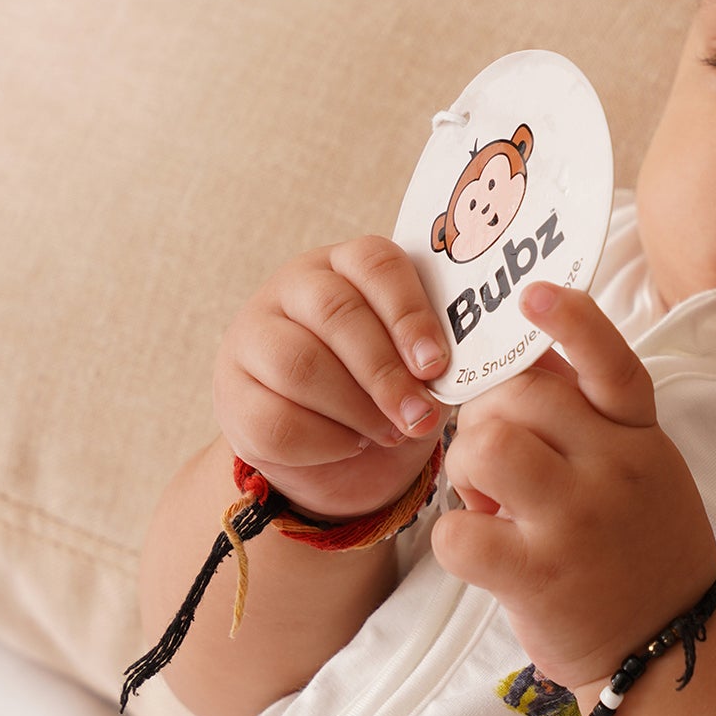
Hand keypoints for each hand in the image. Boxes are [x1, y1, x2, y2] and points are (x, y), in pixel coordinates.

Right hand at [214, 237, 450, 517]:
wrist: (339, 453)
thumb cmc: (391, 395)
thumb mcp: (421, 369)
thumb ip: (441, 356)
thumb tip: (482, 363)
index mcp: (349, 265)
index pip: (375, 263)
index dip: (408, 312)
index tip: (435, 364)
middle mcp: (295, 287)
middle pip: (336, 313)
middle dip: (385, 373)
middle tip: (420, 418)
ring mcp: (254, 335)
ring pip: (299, 365)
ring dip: (356, 409)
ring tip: (390, 433)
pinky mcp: (233, 392)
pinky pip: (275, 418)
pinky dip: (323, 443)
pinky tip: (350, 446)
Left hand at [430, 281, 715, 694]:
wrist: (671, 648)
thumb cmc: (640, 552)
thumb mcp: (644, 471)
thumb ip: (597, 421)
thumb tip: (529, 358)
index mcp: (641, 438)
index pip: (611, 362)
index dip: (571, 322)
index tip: (531, 295)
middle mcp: (616, 470)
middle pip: (522, 395)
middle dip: (489, 416)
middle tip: (497, 461)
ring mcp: (577, 522)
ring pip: (487, 447)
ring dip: (468, 468)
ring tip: (489, 503)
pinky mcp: (539, 576)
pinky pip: (459, 529)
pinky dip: (455, 537)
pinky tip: (482, 553)